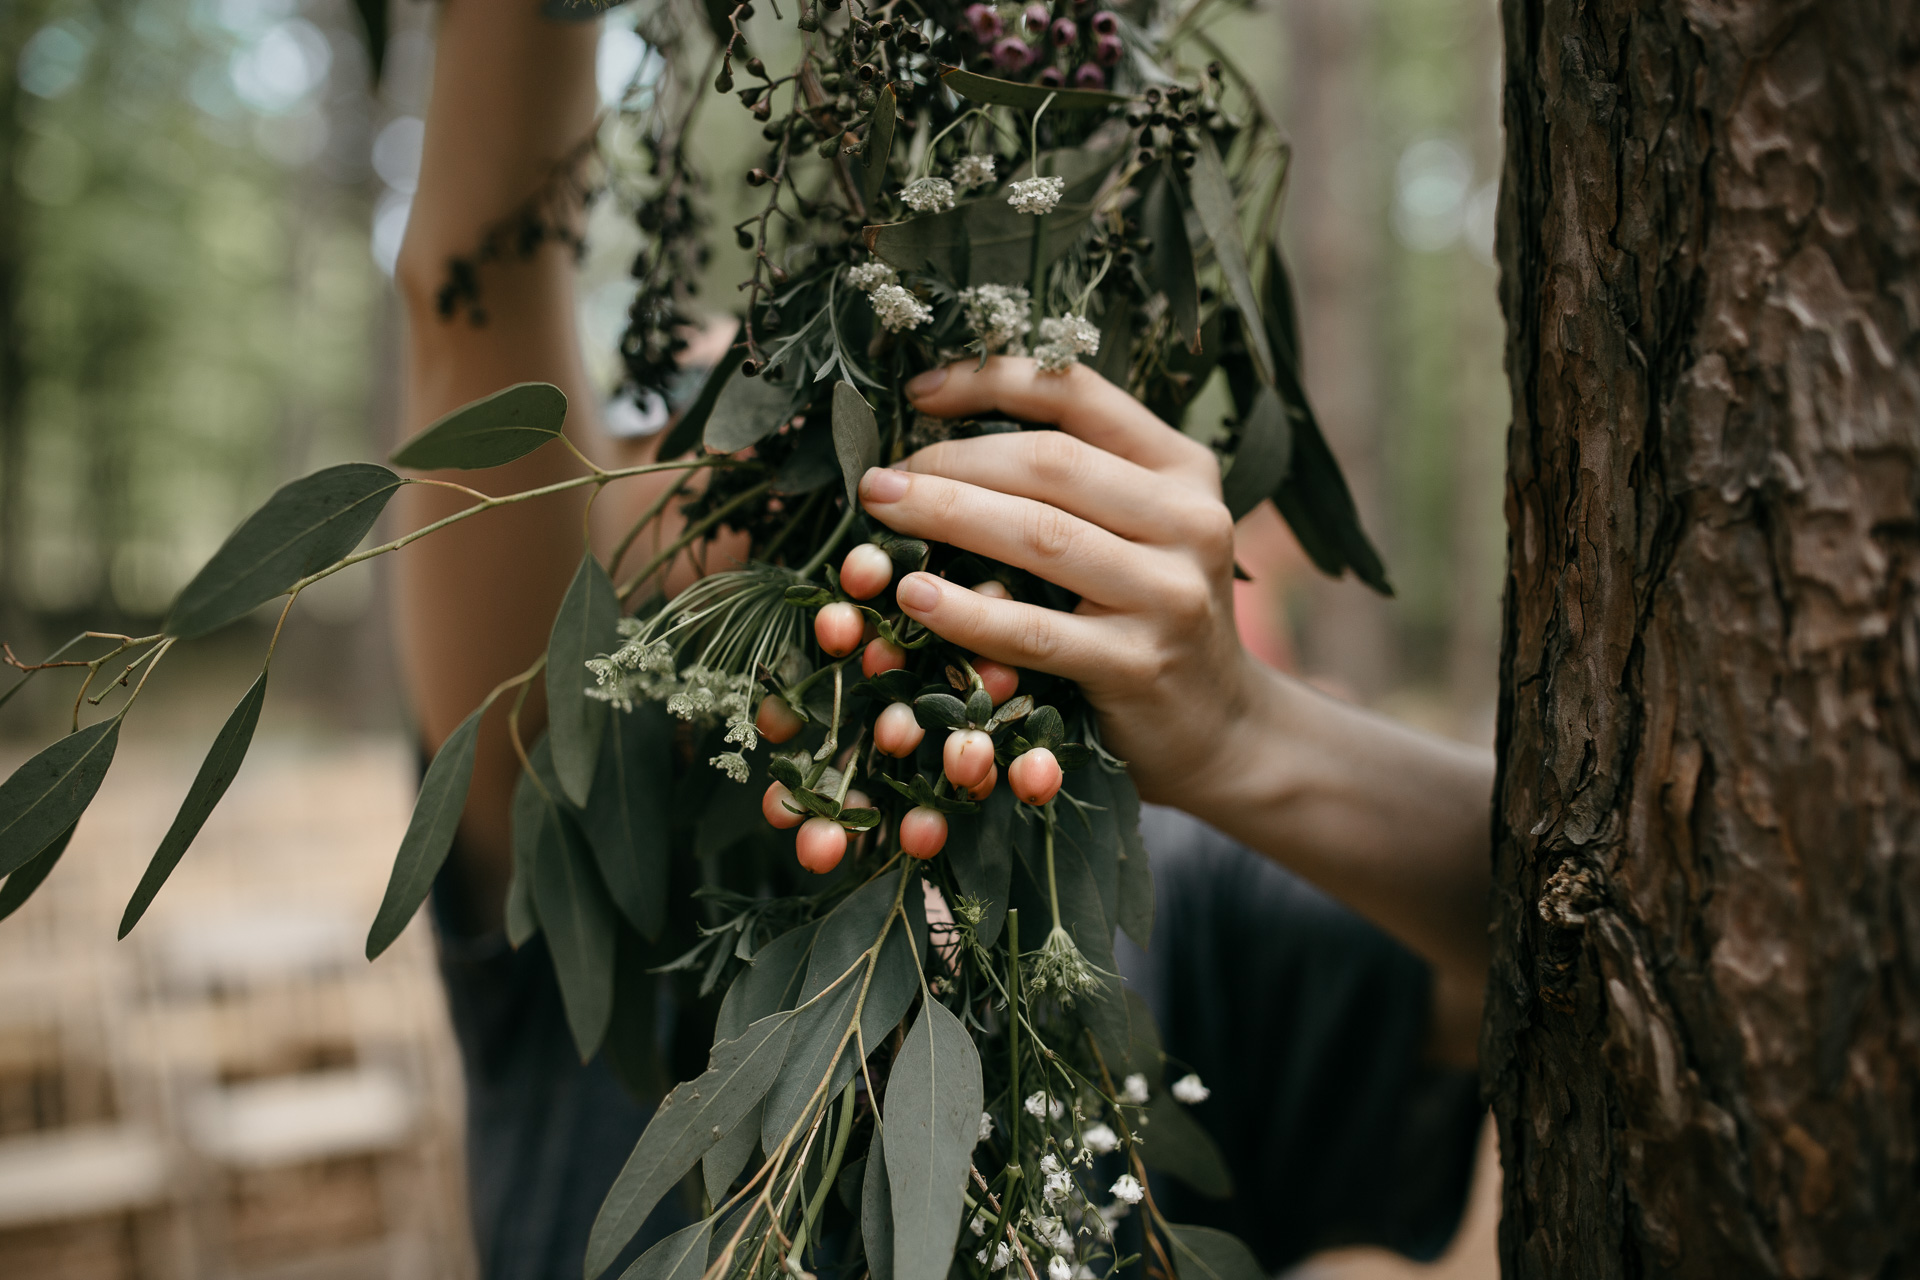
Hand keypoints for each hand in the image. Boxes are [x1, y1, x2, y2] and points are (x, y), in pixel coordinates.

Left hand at [858, 356, 1258, 804]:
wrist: (1224, 727)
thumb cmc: (1153, 615)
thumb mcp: (1142, 530)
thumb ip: (1077, 485)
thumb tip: (942, 434)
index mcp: (1183, 468)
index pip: (1080, 396)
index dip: (992, 382)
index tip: (918, 393)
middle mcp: (1189, 519)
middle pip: (1051, 464)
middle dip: (953, 461)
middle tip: (878, 476)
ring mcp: (1169, 593)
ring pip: (1041, 535)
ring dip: (948, 517)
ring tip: (882, 514)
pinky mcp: (1138, 664)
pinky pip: (1035, 630)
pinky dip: (967, 612)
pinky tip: (914, 597)